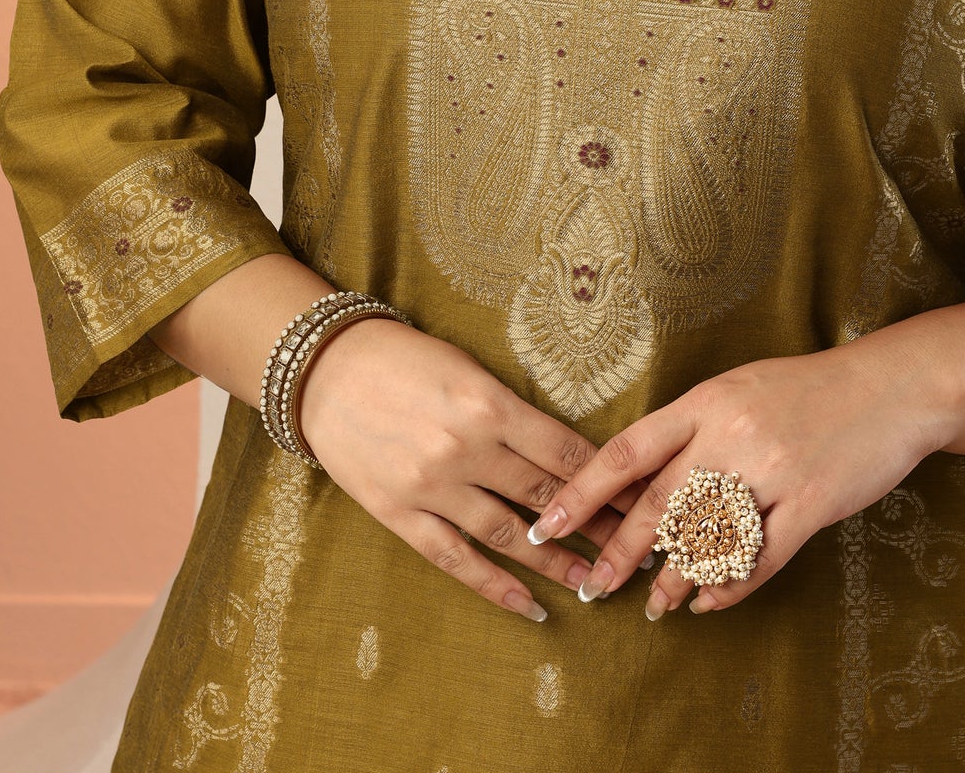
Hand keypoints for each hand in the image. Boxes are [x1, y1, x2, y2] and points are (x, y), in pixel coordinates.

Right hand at [296, 317, 645, 621]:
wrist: (325, 371)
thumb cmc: (404, 359)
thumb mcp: (468, 369)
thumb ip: (510, 411)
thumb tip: (561, 451)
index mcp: (489, 404)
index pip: (563, 452)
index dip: (607, 480)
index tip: (639, 498)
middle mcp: (464, 449)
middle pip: (545, 496)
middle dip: (596, 523)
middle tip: (634, 545)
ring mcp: (430, 486)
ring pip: (508, 535)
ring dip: (555, 561)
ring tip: (594, 581)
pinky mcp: (398, 513)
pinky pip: (455, 559)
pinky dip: (494, 585)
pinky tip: (528, 604)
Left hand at [526, 335, 951, 617]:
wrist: (891, 386)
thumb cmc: (809, 389)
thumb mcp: (741, 389)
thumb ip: (694, 428)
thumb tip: (641, 476)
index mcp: (707, 402)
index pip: (628, 450)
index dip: (584, 492)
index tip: (549, 523)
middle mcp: (732, 435)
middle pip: (658, 503)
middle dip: (620, 551)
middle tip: (595, 585)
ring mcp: (772, 470)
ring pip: (705, 539)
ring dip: (674, 580)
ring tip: (656, 607)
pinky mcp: (810, 502)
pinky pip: (760, 557)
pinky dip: (729, 587)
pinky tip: (710, 602)